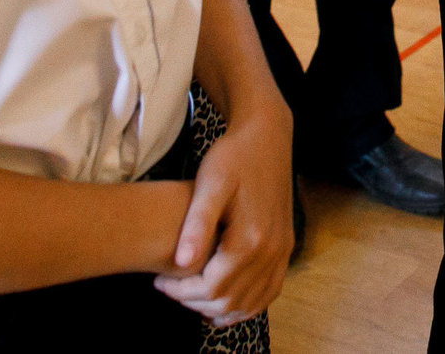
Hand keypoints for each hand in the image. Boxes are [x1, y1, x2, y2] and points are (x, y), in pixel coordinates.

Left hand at [153, 107, 292, 326]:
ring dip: (220, 308)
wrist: (267, 137)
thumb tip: (181, 263)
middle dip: (195, 302)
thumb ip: (197, 225)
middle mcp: (272, 251)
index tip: (159, 282)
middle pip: (230, 300)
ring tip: (192, 295)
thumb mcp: (209, 184)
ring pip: (251, 302)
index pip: (211, 288)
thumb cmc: (232, 158)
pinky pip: (270, 291)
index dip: (180, 293)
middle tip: (171, 288)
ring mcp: (283, 251)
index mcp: (251, 239)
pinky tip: (226, 299)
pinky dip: (247, 304)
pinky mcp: (286, 247)